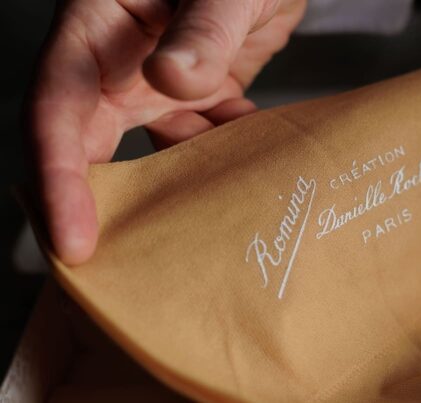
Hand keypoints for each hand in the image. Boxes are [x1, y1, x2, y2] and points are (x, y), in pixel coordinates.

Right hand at [26, 0, 305, 264]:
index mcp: (97, 27)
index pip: (58, 109)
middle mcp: (117, 62)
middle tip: (115, 265)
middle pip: (90, 145)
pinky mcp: (198, 94)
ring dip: (175, 185)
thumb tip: (171, 80)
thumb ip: (203, 29)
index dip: (58, 177)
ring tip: (198, 220)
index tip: (72, 238)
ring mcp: (158, 83)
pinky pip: (200, 139)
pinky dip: (219, 156)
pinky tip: (243, 163)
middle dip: (100, 204)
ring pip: (152, 151)